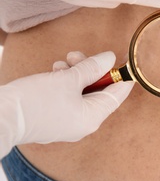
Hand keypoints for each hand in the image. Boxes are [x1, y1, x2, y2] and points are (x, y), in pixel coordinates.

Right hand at [0, 51, 132, 157]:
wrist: (0, 117)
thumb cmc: (35, 100)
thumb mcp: (68, 79)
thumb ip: (92, 68)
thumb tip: (109, 58)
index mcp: (92, 118)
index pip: (116, 96)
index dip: (122, 78)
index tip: (125, 63)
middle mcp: (83, 124)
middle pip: (97, 92)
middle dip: (90, 70)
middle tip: (81, 56)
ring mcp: (68, 123)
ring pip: (81, 92)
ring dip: (75, 73)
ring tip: (64, 62)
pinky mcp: (54, 118)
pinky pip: (68, 98)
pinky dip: (64, 83)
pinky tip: (55, 71)